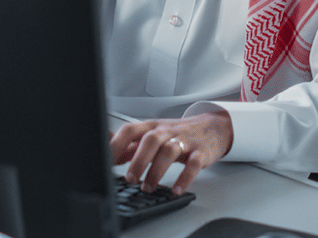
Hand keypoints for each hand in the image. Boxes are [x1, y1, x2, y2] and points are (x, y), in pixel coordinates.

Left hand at [110, 110, 233, 195]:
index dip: (116, 144)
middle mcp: (166, 131)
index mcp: (151, 126)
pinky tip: (176, 190)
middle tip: (130, 179)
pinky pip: (193, 164)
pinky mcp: (201, 152)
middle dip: (138, 160)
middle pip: (150, 140)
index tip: (106, 161)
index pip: (130, 130)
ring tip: (148, 188)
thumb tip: (111, 152)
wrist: (212, 128)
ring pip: (169, 151)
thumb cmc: (178, 133)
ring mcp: (184, 140)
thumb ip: (132, 144)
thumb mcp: (154, 135)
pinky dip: (184, 178)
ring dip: (156, 171)